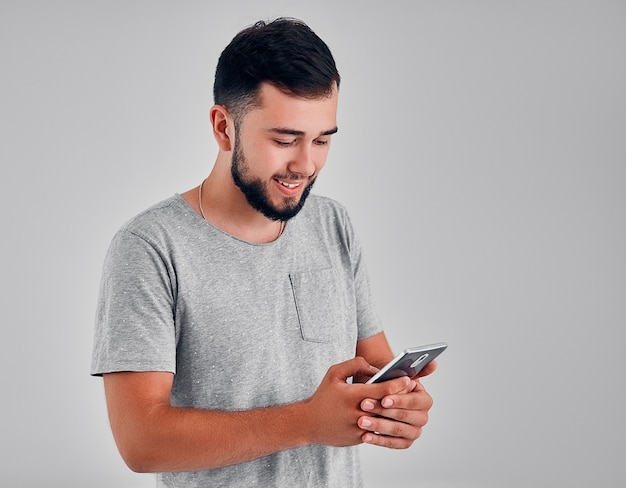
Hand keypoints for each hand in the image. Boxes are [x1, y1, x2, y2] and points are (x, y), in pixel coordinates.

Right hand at [303, 357, 419, 447]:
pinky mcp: (360, 439)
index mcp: (354, 395)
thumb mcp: (334, 373)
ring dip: (397, 413)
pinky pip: (379, 432)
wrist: (310, 423)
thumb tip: (375, 369)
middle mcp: (358, 413)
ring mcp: (360, 428)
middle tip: (414, 391)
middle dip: (402, 398)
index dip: (398, 385)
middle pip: (388, 407)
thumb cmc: (324, 396)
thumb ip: (355, 364)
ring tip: (406, 405)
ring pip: (386, 421)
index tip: (408, 380)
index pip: (383, 390)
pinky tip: (394, 417)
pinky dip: (387, 424)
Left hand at [358, 375, 433, 448]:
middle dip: (384, 412)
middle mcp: (422, 417)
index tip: (384, 399)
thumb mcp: (399, 375)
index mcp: (424, 400)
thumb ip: (417, 370)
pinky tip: (365, 436)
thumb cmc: (389, 384)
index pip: (415, 401)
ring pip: (397, 431)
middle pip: (405, 417)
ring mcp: (414, 431)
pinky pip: (392, 444)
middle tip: (365, 406)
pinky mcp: (404, 442)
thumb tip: (434, 363)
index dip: (400, 401)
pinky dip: (378, 440)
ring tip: (362, 421)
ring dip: (378, 426)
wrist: (379, 396)